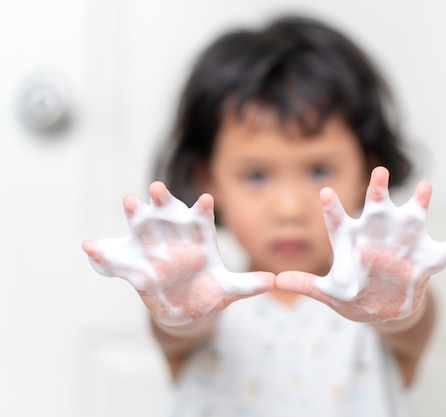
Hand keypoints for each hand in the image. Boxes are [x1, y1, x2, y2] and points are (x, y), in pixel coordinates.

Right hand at [82, 182, 274, 325]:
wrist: (187, 308)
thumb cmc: (210, 292)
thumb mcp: (228, 290)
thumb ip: (247, 285)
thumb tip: (273, 282)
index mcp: (200, 238)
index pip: (202, 219)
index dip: (204, 209)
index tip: (207, 200)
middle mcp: (175, 235)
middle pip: (169, 212)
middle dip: (164, 199)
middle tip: (159, 188)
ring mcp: (152, 246)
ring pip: (142, 225)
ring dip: (135, 212)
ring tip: (129, 200)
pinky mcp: (133, 262)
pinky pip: (116, 257)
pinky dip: (102, 252)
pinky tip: (89, 246)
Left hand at [276, 166, 445, 322]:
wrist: (382, 307)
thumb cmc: (353, 295)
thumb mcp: (330, 292)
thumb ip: (306, 286)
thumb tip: (277, 281)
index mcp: (351, 240)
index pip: (339, 221)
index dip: (332, 208)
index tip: (325, 192)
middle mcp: (377, 234)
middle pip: (377, 208)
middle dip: (378, 190)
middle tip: (379, 171)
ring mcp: (402, 245)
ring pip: (412, 218)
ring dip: (420, 202)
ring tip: (426, 186)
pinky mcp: (424, 260)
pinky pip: (444, 252)